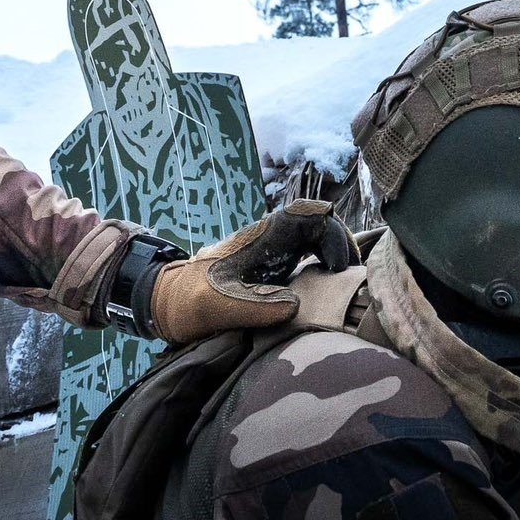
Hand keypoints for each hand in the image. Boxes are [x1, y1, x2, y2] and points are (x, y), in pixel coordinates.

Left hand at [147, 200, 355, 343]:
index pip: (306, 214)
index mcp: (261, 237)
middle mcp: (273, 242)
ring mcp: (275, 257)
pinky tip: (331, 301)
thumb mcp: (215, 305)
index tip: (338, 267)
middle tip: (352, 284)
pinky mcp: (274, 275)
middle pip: (321, 229)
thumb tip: (294, 304)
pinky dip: (326, 278)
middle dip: (343, 249)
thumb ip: (253, 305)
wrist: (167, 304)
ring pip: (318, 246)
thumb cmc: (187, 300)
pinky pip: (309, 266)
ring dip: (337, 263)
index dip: (331, 232)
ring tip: (347, 293)